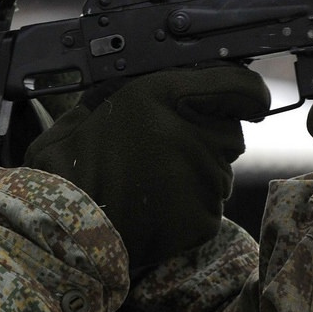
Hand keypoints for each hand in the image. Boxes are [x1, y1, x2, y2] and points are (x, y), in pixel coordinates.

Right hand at [23, 63, 271, 273]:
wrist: (60, 227)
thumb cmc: (70, 165)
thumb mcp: (96, 106)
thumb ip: (144, 92)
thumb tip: (177, 84)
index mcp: (163, 95)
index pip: (237, 86)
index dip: (248, 95)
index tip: (252, 102)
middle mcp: (191, 132)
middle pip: (229, 135)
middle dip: (207, 142)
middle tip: (163, 157)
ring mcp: (201, 177)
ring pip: (219, 175)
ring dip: (196, 179)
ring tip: (150, 189)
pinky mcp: (203, 218)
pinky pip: (209, 210)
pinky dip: (189, 213)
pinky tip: (155, 213)